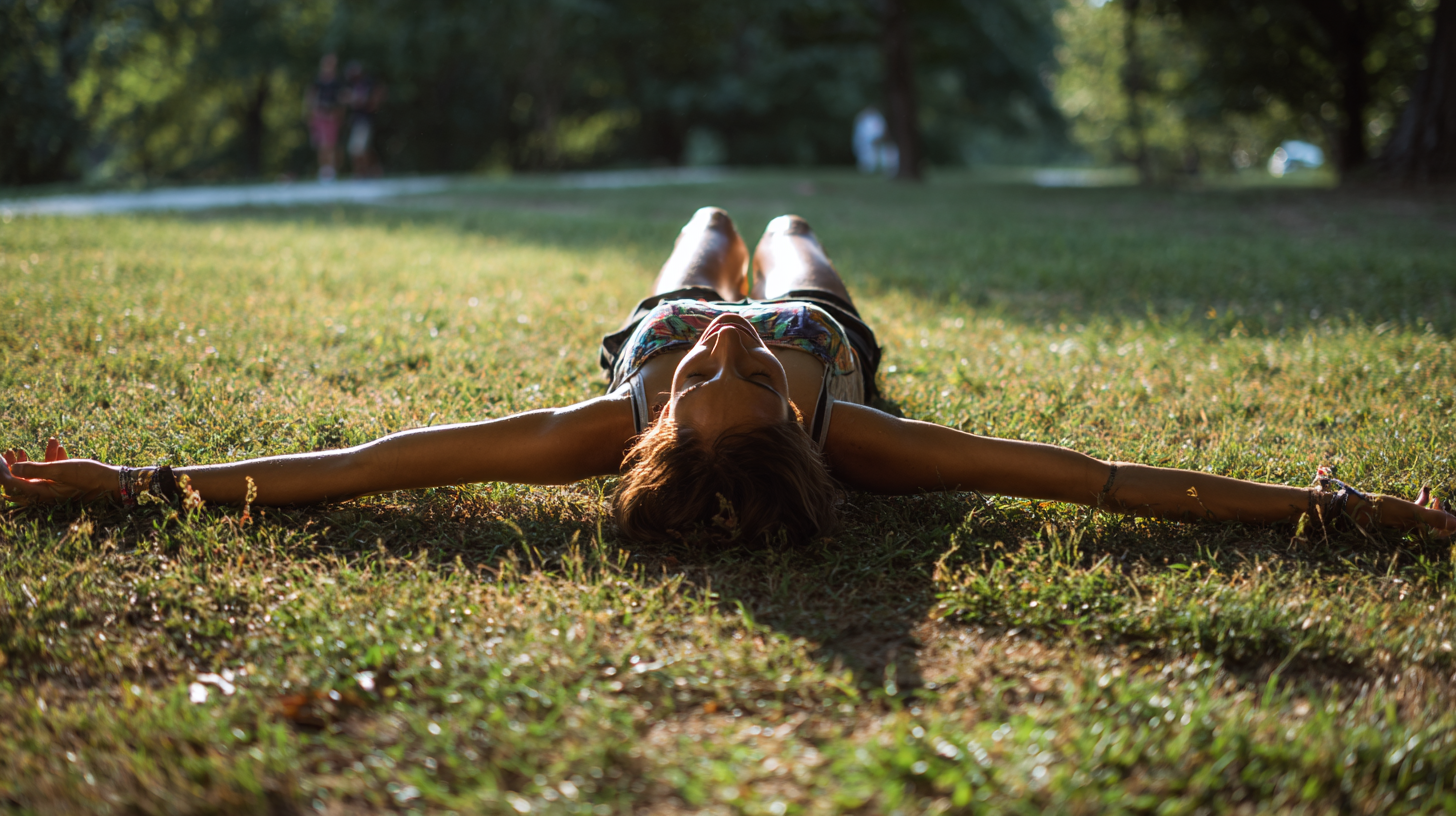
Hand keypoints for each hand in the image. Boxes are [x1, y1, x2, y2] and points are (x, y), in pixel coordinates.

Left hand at [1, 438, 119, 503]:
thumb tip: (13, 468)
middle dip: (16, 464)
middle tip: (11, 451)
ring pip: (39, 473)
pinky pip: (53, 471)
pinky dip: (53, 458)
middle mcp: (47, 492)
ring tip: (37, 444)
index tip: (2, 459)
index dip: (5, 473)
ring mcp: (56, 487)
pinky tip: (58, 446)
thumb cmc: (88, 476)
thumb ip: (35, 469)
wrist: (114, 481)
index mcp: (42, 493)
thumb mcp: (60, 470)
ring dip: (36, 458)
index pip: (14, 485)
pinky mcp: (66, 482)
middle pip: (23, 479)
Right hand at [1351, 487, 1455, 537]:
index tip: (1448, 507)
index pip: (1442, 532)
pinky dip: (1421, 503)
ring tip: (1431, 494)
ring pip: (1426, 517)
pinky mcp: (1398, 517)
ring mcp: (1406, 524)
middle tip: (1438, 499)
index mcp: (1417, 534)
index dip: (1450, 522)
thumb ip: (1435, 517)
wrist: (1357, 507)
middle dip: (1440, 512)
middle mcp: (1413, 531)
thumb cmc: (1383, 510)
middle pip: (1435, 525)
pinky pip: (1416, 512)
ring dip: (1431, 506)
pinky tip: (1422, 493)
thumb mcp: (1411, 511)